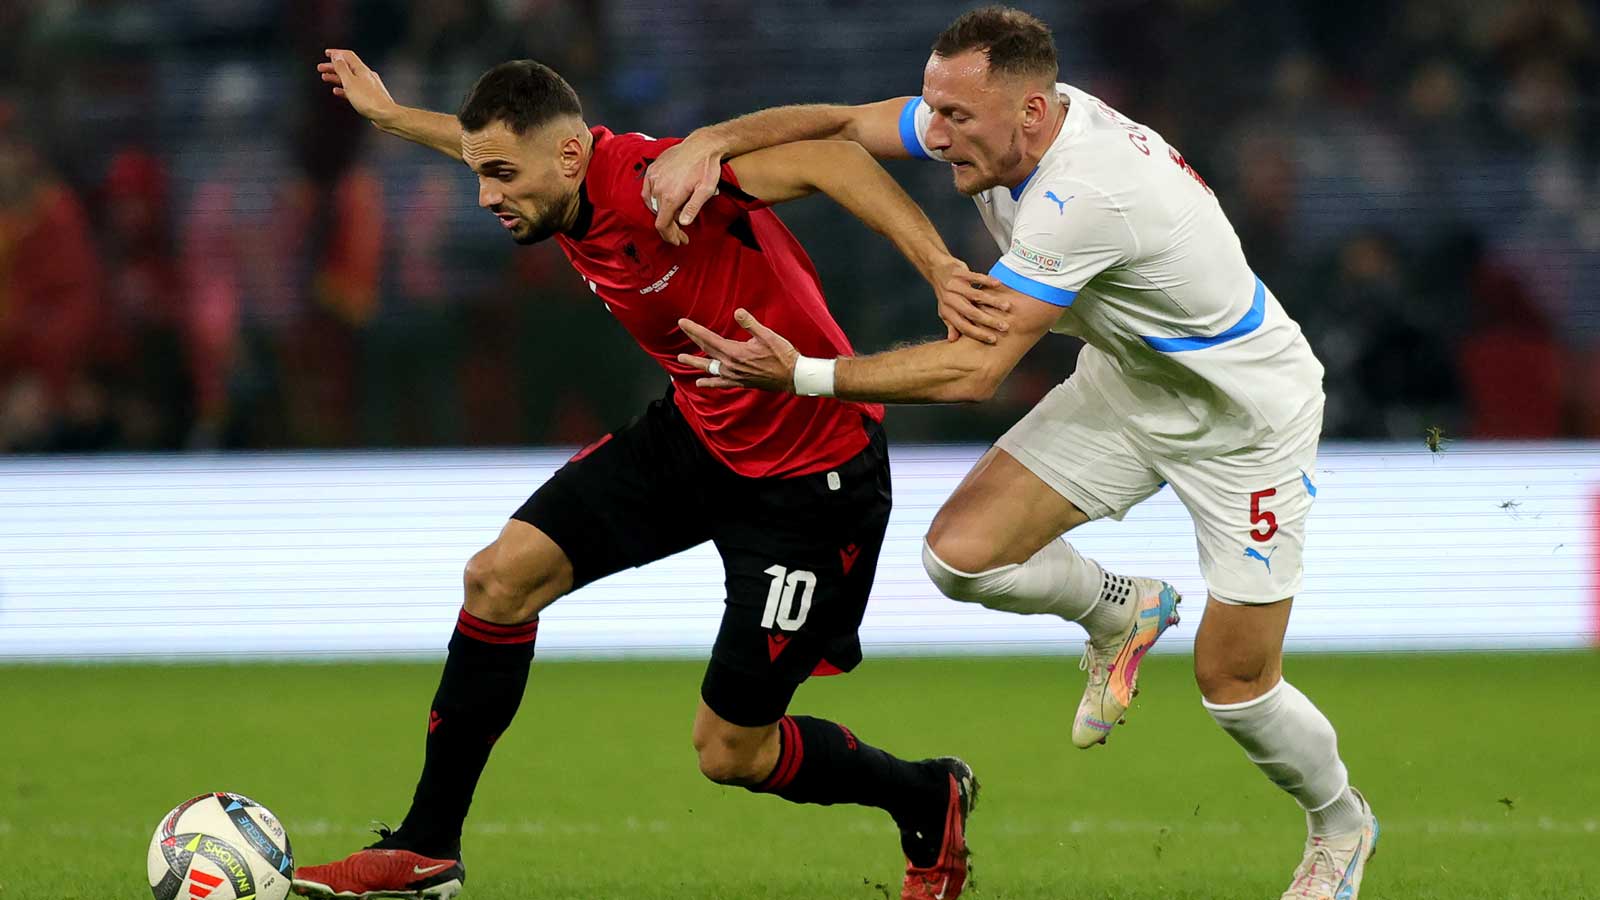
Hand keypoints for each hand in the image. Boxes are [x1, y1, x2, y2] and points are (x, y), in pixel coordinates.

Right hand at [318, 49, 397, 125]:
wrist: (385, 115)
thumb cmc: (369, 100)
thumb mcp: (350, 82)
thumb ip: (342, 68)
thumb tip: (337, 56)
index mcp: (361, 69)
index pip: (347, 55)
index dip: (336, 53)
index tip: (327, 53)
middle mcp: (366, 75)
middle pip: (347, 67)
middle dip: (333, 66)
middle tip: (322, 68)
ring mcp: (368, 85)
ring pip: (349, 78)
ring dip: (337, 77)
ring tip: (326, 78)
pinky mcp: (369, 95)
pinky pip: (354, 89)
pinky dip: (344, 88)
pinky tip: (338, 91)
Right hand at [642, 134, 723, 246]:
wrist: (701, 145)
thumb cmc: (706, 167)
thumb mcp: (706, 190)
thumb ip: (693, 207)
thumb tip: (682, 222)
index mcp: (670, 195)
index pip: (662, 224)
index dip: (669, 236)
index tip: (678, 241)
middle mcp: (658, 187)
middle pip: (658, 216)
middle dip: (669, 227)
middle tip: (681, 233)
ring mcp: (653, 177)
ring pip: (651, 204)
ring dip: (661, 214)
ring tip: (674, 217)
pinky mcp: (652, 169)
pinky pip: (647, 190)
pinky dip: (653, 200)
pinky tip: (662, 202)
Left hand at [676, 308, 799, 392]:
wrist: (792, 377)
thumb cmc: (782, 355)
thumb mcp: (767, 335)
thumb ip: (750, 323)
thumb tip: (737, 312)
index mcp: (735, 352)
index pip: (709, 338)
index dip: (694, 329)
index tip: (683, 322)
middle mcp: (731, 365)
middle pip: (706, 350)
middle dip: (693, 338)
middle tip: (682, 328)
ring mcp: (734, 376)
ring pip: (709, 367)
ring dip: (695, 362)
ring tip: (682, 358)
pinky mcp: (740, 382)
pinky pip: (720, 383)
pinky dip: (709, 383)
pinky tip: (700, 383)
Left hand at [930, 256, 1010, 342]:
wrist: (936, 270)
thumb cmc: (944, 293)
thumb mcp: (945, 311)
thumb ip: (951, 325)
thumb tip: (953, 340)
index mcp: (947, 311)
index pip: (963, 326)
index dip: (978, 334)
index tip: (992, 339)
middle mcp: (950, 299)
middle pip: (971, 313)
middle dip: (989, 321)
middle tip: (1004, 326)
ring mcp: (955, 285)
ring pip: (976, 295)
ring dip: (993, 301)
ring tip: (1006, 307)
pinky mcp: (959, 273)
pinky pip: (975, 277)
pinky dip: (987, 281)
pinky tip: (998, 284)